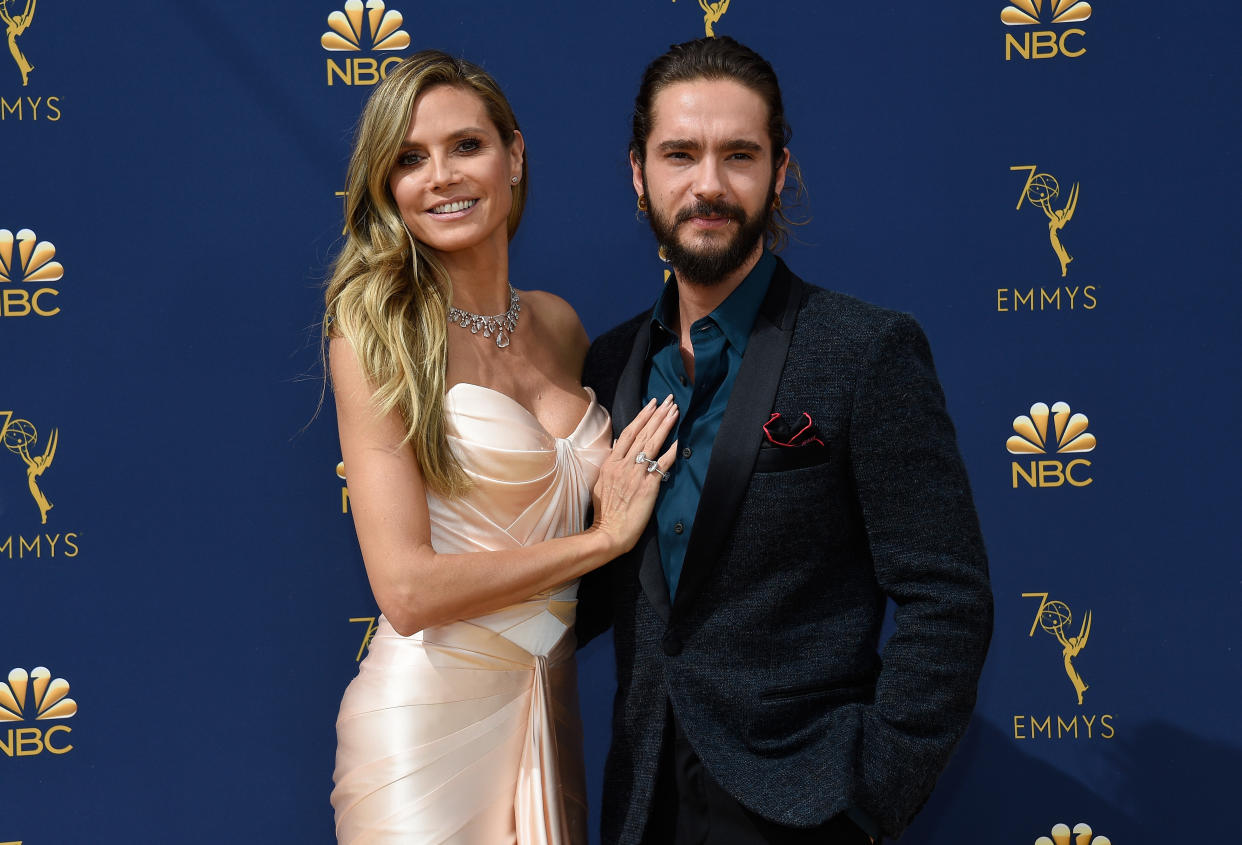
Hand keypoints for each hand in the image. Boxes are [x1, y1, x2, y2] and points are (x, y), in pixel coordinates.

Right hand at [591, 395, 678, 555]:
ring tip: (675, 411)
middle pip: (643, 433)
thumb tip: (617, 448)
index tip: (652, 404)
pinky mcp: (648, 487)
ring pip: (652, 444)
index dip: (642, 416)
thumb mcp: (601, 483)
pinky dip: (671, 452)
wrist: (609, 532)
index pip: (629, 433)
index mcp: (611, 463)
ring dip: (665, 426)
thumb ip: (611, 465)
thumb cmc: (605, 512)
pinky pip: (662, 465)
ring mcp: (636, 475)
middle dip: (657, 415)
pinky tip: (679, 441)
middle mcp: (624, 465)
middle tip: (669, 400)